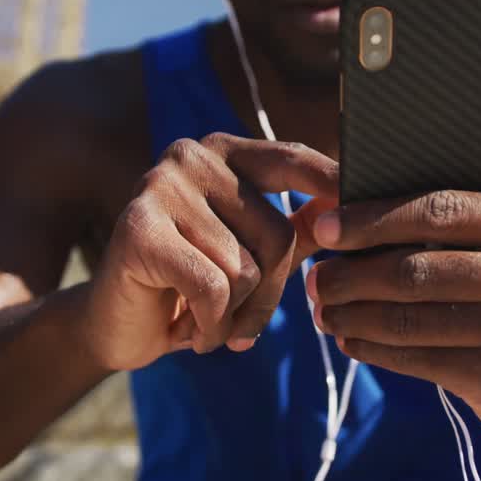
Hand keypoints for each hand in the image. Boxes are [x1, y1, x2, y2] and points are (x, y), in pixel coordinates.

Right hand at [82, 133, 337, 370]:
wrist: (115, 324)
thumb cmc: (192, 286)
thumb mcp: (251, 251)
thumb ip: (298, 227)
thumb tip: (351, 209)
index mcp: (226, 152)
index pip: (294, 160)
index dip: (332, 183)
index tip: (365, 205)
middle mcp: (192, 156)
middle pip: (277, 235)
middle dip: (269, 295)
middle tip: (241, 321)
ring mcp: (160, 186)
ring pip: (244, 268)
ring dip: (234, 316)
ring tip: (207, 321)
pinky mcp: (137, 228)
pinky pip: (211, 288)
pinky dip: (209, 324)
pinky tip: (186, 329)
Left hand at [306, 89, 480, 439]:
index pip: (444, 210)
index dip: (374, 218)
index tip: (323, 223)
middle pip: (420, 268)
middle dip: (354, 271)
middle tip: (314, 272)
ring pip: (412, 319)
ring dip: (354, 312)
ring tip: (322, 305)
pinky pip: (418, 360)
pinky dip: (374, 348)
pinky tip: (350, 337)